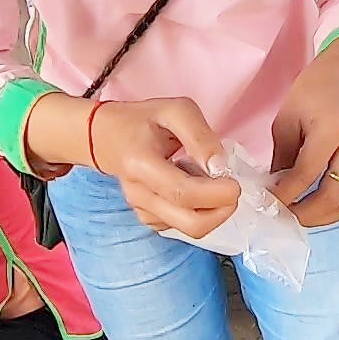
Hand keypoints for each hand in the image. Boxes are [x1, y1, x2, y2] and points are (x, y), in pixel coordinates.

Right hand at [90, 99, 242, 237]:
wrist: (104, 137)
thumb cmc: (141, 120)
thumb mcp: (174, 111)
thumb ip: (200, 135)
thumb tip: (220, 167)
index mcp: (141, 164)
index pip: (183, 193)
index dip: (216, 194)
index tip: (234, 182)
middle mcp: (139, 194)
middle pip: (190, 223)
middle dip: (221, 212)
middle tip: (231, 188)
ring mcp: (142, 210)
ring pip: (188, 228)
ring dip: (212, 211)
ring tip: (210, 184)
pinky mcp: (147, 218)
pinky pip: (181, 226)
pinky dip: (197, 212)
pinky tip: (195, 191)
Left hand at [271, 37, 338, 227]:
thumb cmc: (314, 90)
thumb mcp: (287, 117)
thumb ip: (282, 157)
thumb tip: (274, 190)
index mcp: (332, 128)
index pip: (308, 173)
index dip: (285, 194)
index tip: (266, 204)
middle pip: (334, 196)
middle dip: (305, 214)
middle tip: (281, 218)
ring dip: (321, 218)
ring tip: (296, 217)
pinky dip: (331, 209)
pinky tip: (311, 208)